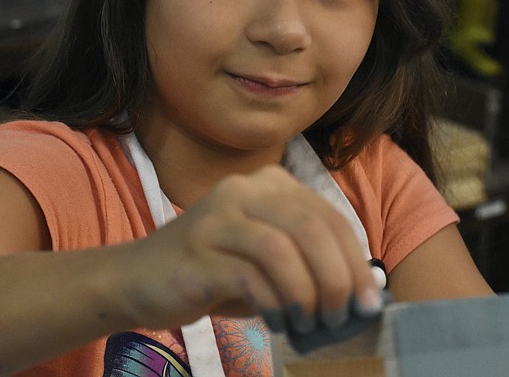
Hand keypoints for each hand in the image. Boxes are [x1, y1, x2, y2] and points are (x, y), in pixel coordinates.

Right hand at [115, 165, 382, 331]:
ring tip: (308, 324)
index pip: (330, 217)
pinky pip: (249, 274)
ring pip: (282, 248)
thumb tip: (365, 290)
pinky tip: (277, 321)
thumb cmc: (216, 272)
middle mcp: (245, 189)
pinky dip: (273, 302)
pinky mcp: (197, 250)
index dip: (356, 261)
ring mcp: (218, 216)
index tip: (370, 304)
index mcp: (271, 184)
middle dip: (337, 278)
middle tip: (341, 317)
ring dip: (306, 294)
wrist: (139, 279)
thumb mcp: (269, 260)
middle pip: (311, 227)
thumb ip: (310, 263)